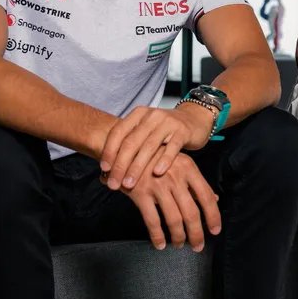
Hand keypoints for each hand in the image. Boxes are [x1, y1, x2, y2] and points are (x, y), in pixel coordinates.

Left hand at [99, 103, 214, 192]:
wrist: (194, 119)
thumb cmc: (164, 131)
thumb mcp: (145, 132)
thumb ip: (129, 146)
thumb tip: (105, 172)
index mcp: (138, 115)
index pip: (118, 132)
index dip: (109, 151)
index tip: (104, 169)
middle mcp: (151, 116)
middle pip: (131, 142)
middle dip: (120, 165)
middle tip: (113, 183)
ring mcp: (168, 123)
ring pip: (149, 146)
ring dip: (137, 167)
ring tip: (129, 184)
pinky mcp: (183, 132)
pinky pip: (172, 147)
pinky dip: (164, 160)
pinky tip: (157, 173)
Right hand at [126, 155, 221, 250]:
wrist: (127, 149)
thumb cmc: (157, 158)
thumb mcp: (180, 163)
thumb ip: (196, 183)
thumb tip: (215, 199)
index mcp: (188, 168)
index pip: (206, 196)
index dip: (213, 216)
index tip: (215, 231)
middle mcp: (175, 177)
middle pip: (191, 212)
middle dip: (197, 233)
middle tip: (198, 246)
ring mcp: (157, 186)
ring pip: (173, 219)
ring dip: (178, 237)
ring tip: (179, 245)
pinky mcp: (140, 193)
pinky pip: (152, 220)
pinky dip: (157, 236)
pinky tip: (160, 244)